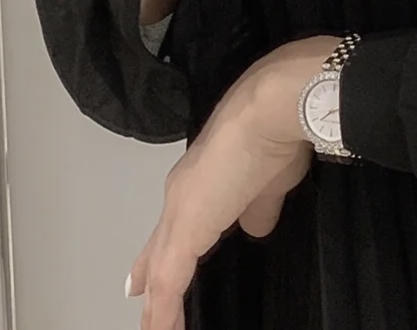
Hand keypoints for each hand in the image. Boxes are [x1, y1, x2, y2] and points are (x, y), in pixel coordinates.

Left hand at [124, 35, 340, 329]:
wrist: (271, 108)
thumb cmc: (277, 132)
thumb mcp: (273, 179)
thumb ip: (259, 207)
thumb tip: (255, 227)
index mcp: (203, 180)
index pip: (177, 225)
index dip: (162, 251)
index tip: (146, 275)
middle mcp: (183, 193)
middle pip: (161, 248)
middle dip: (153, 277)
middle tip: (139, 302)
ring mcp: (180, 210)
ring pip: (163, 266)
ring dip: (159, 301)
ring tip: (154, 326)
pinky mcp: (185, 229)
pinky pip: (169, 281)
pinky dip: (165, 310)